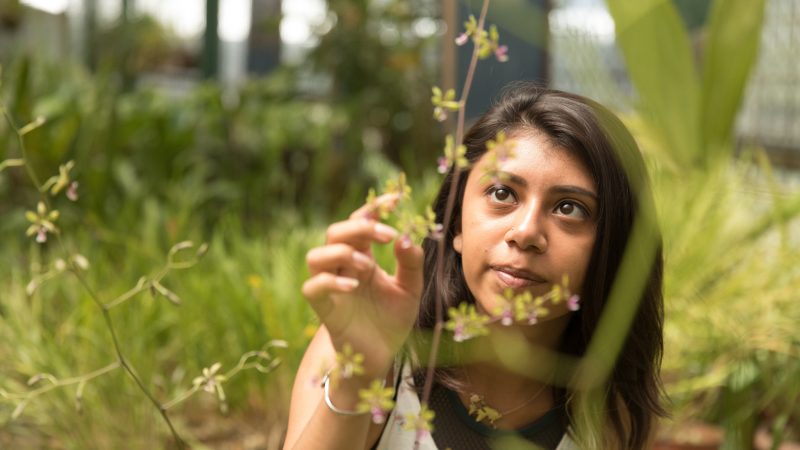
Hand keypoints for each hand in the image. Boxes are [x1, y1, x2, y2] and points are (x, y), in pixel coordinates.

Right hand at [302, 195, 423, 377]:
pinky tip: (354, 285)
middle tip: (388, 235)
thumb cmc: (391, 320)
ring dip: (341, 253)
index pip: (360, 222)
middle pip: (334, 232)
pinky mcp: (324, 310)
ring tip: (367, 265)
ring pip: (315, 256)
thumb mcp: (411, 289)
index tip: (395, 200)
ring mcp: (331, 288)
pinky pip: (313, 288)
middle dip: (359, 227)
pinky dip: (330, 282)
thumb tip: (406, 237)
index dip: (374, 208)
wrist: (381, 357)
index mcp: (363, 257)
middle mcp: (343, 268)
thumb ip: (411, 263)